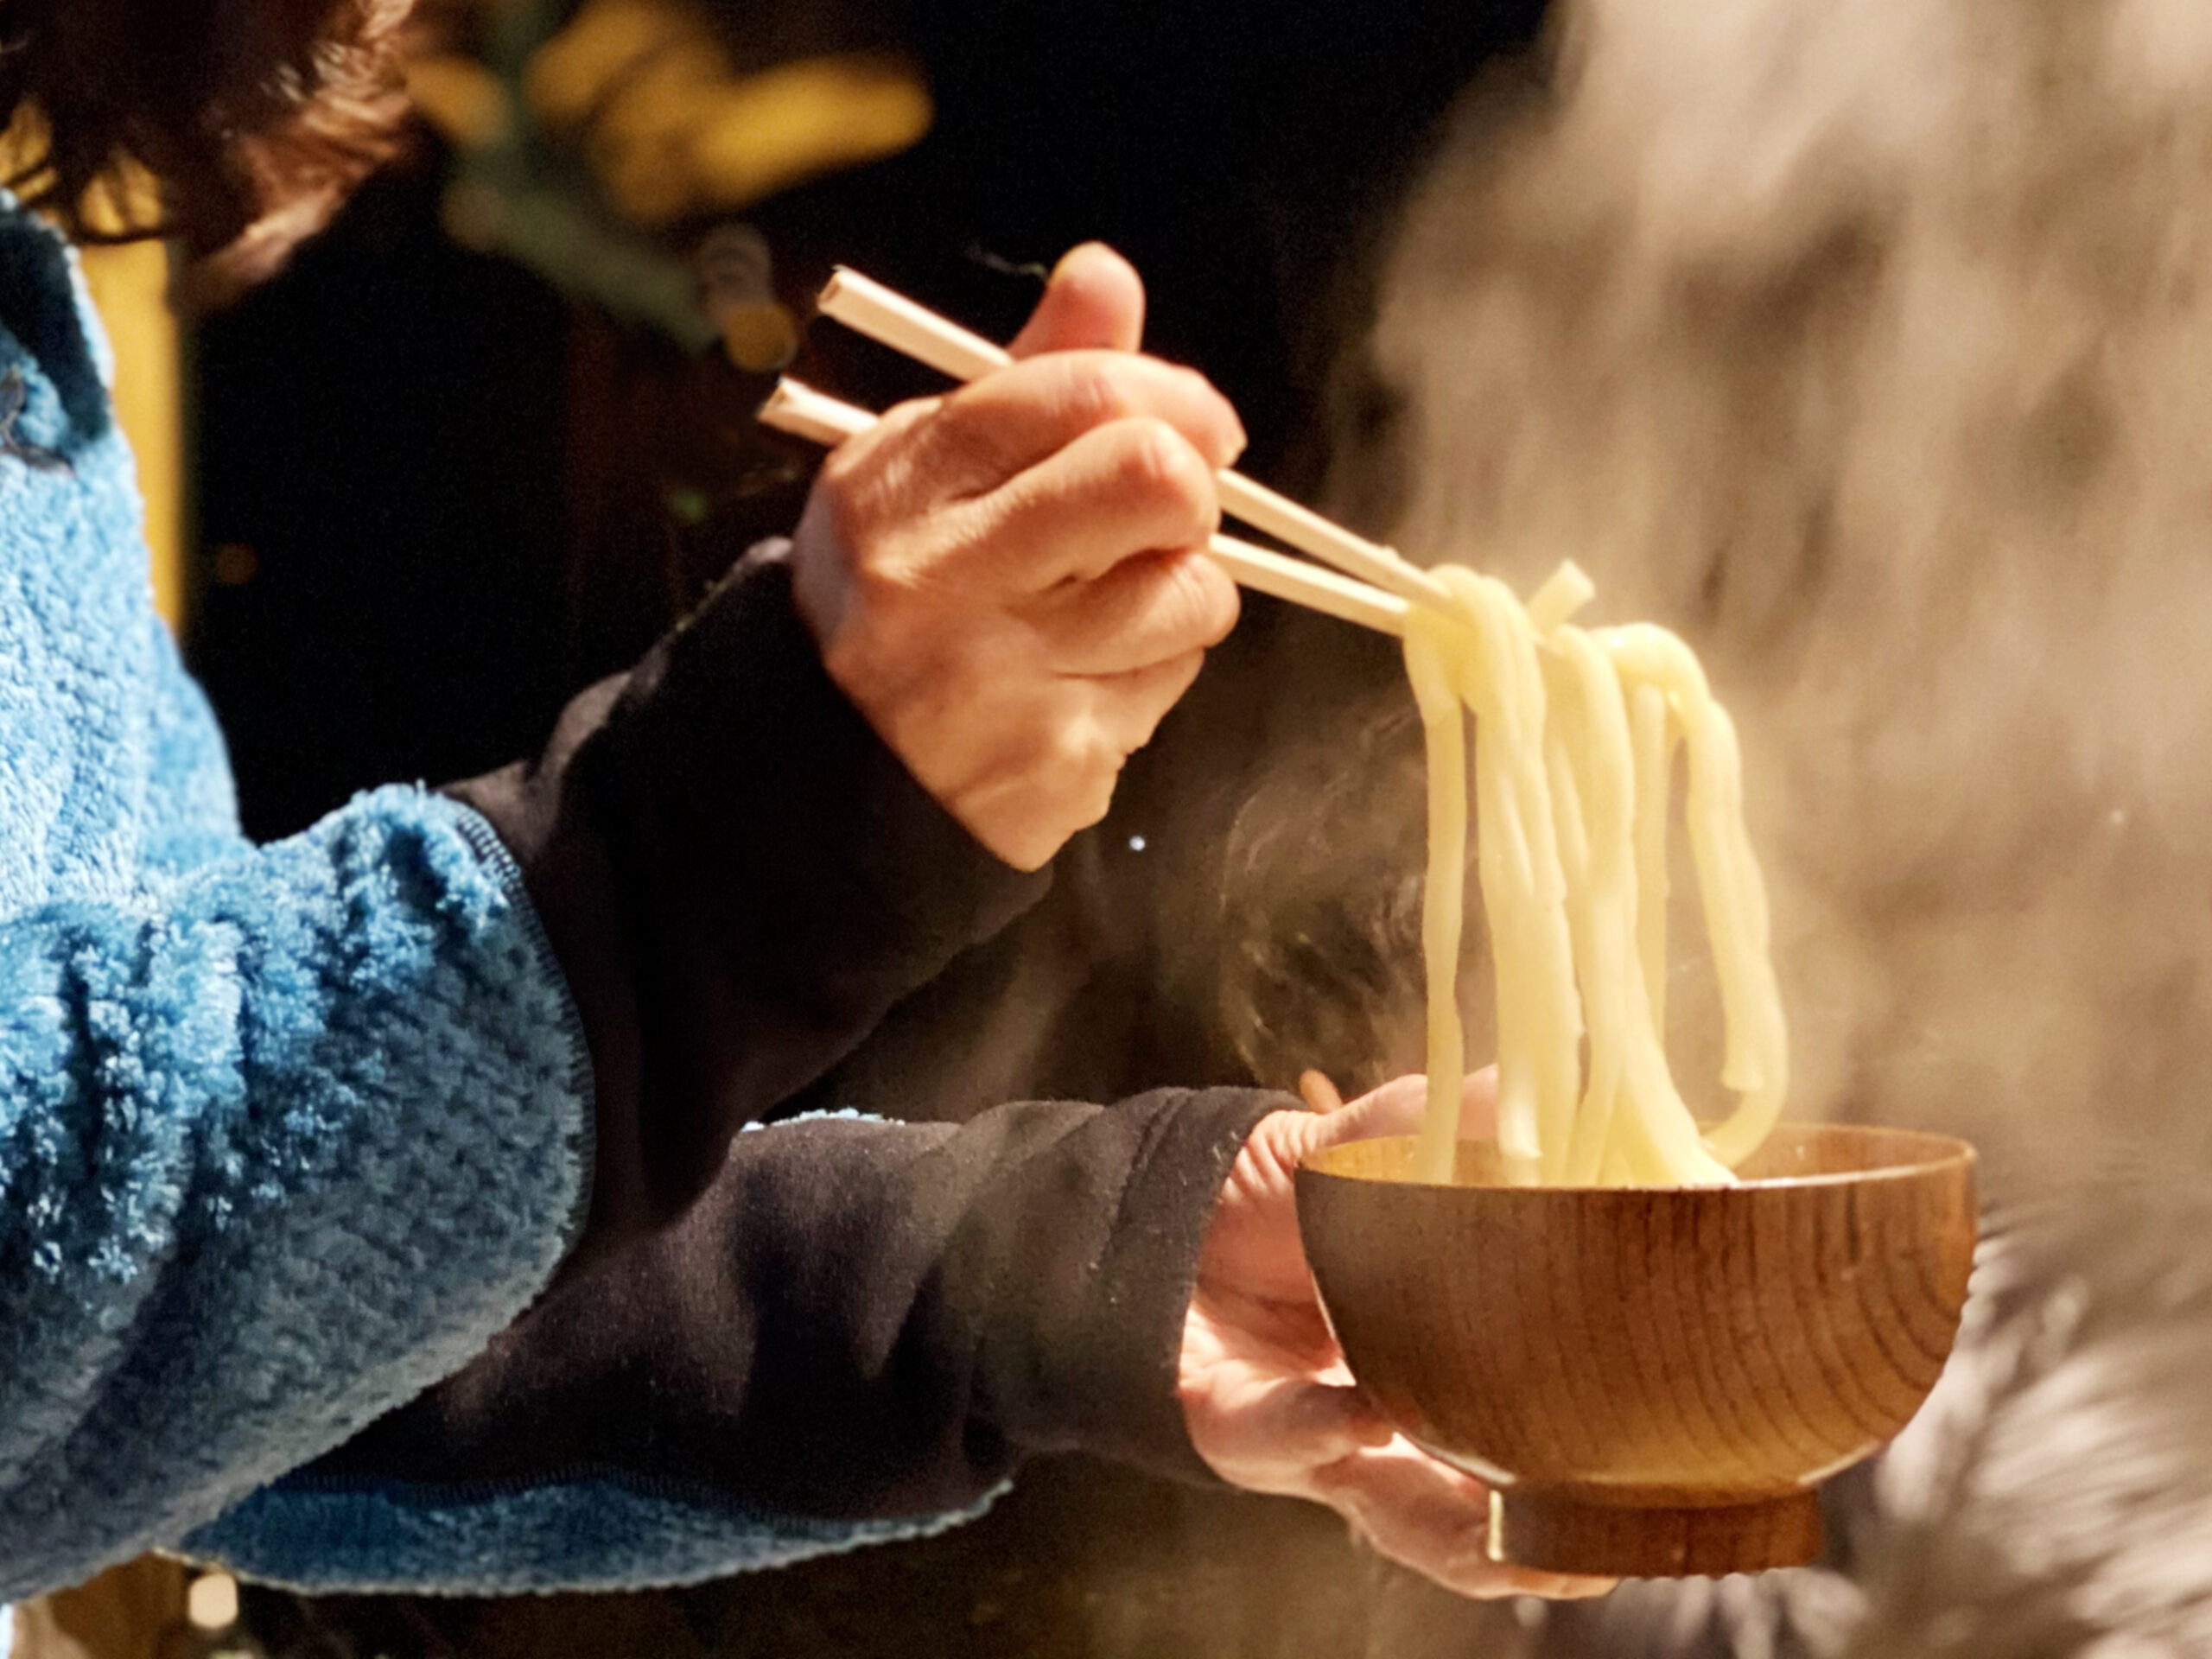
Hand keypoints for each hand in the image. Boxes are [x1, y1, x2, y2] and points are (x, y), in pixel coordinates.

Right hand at [790, 244, 1244, 869]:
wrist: (824, 771)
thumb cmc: (898, 593)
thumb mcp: (930, 473)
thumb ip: (1031, 378)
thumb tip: (1106, 276)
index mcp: (901, 487)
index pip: (1080, 395)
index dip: (1172, 397)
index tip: (1198, 425)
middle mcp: (939, 582)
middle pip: (1153, 480)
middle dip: (1193, 490)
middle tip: (1172, 512)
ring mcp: (998, 682)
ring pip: (1191, 595)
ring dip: (1180, 596)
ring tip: (1104, 613)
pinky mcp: (1052, 766)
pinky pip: (1170, 687)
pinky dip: (1149, 676)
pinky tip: (1079, 682)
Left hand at [1179, 1069, 1616, 1601]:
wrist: (1142, 1209)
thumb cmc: (1267, 1198)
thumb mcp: (1364, 1148)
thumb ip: (1450, 1120)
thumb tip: (1560, 1057)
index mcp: (1442, 1359)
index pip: (1544, 1428)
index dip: (1607, 1454)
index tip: (1681, 1445)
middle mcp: (1391, 1421)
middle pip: (1489, 1513)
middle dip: (1554, 1541)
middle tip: (1615, 1541)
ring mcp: (1318, 1435)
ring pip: (1405, 1519)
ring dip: (1467, 1535)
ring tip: (1528, 1540)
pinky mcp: (1236, 1427)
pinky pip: (1290, 1440)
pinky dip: (1327, 1430)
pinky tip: (1366, 1409)